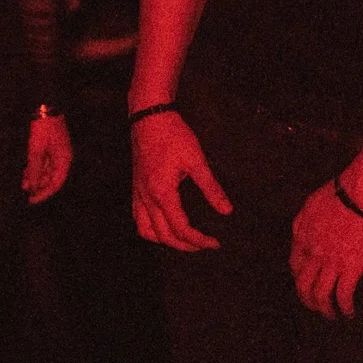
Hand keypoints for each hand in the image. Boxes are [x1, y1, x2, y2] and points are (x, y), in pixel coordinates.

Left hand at [25, 112, 72, 203]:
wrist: (45, 106)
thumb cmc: (43, 128)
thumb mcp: (36, 150)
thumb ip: (34, 169)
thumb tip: (31, 187)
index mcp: (64, 160)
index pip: (55, 184)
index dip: (44, 193)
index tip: (32, 200)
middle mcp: (62, 158)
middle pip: (51, 178)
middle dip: (38, 185)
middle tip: (25, 191)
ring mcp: (57, 152)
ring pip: (47, 171)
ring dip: (35, 177)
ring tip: (23, 182)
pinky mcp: (50, 146)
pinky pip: (44, 162)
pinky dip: (35, 168)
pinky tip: (26, 172)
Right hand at [131, 109, 231, 250]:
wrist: (148, 116)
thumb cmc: (173, 135)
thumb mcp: (196, 160)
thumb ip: (211, 188)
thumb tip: (226, 211)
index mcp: (162, 193)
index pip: (181, 229)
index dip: (200, 240)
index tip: (215, 243)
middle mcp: (147, 198)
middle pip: (164, 235)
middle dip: (185, 246)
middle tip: (204, 245)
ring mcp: (138, 193)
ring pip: (145, 230)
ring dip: (164, 241)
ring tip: (183, 241)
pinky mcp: (135, 187)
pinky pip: (138, 217)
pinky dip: (150, 229)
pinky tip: (162, 225)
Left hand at [291, 180, 362, 316]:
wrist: (359, 192)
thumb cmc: (341, 192)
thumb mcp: (311, 205)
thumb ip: (304, 222)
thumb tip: (303, 234)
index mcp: (301, 236)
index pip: (295, 266)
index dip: (301, 279)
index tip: (308, 285)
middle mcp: (312, 252)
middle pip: (303, 286)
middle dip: (308, 301)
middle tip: (317, 307)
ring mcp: (331, 261)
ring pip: (320, 296)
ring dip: (325, 311)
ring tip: (333, 316)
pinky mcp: (351, 267)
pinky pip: (343, 295)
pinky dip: (345, 309)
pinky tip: (350, 314)